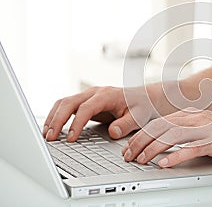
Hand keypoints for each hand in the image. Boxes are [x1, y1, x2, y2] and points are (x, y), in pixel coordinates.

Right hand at [43, 86, 157, 141]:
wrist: (144, 98)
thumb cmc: (141, 106)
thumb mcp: (139, 116)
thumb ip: (126, 124)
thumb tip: (112, 132)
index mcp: (107, 95)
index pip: (86, 108)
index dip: (76, 123)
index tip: (71, 138)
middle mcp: (95, 93)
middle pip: (69, 102)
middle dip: (57, 120)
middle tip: (50, 138)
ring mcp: (89, 96)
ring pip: (64, 102)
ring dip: (53, 117)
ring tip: (46, 135)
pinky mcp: (86, 102)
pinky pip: (67, 106)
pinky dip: (57, 116)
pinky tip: (52, 129)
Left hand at [121, 109, 211, 166]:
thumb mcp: (206, 128)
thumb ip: (187, 131)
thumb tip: (166, 142)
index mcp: (192, 115)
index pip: (159, 122)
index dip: (141, 134)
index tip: (129, 145)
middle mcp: (196, 119)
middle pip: (160, 127)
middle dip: (140, 141)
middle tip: (127, 154)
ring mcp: (205, 129)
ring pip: (171, 136)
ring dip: (152, 148)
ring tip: (140, 159)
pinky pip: (191, 149)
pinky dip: (175, 156)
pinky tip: (163, 164)